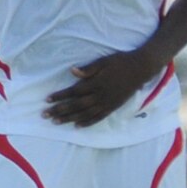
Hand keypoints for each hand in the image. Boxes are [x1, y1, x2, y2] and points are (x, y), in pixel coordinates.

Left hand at [44, 49, 163, 127]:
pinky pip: (98, 117)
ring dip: (69, 118)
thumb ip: (89, 69)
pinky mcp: (113, 107)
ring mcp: (107, 103)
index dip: (60, 96)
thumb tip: (72, 71)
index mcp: (97, 82)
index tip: (48, 99)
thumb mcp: (104, 61)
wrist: (141, 69)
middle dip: (60, 110)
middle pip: (76, 105)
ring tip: (56, 122)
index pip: (74, 91)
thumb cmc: (121, 62)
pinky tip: (77, 126)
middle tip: (45, 115)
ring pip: (85, 113)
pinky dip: (87, 122)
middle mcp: (100, 95)